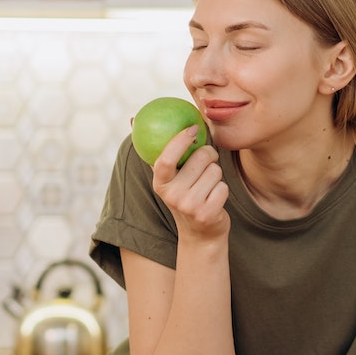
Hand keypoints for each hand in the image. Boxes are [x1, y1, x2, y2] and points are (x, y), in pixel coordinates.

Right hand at [151, 126, 229, 240]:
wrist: (200, 235)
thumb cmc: (185, 197)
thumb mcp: (168, 179)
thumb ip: (157, 152)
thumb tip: (132, 119)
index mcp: (160, 183)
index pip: (167, 158)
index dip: (180, 140)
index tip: (193, 128)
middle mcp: (172, 195)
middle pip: (201, 158)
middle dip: (209, 155)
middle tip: (207, 161)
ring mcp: (189, 206)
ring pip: (215, 171)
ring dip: (217, 176)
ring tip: (208, 185)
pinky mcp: (207, 214)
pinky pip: (224, 186)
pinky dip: (223, 189)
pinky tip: (214, 199)